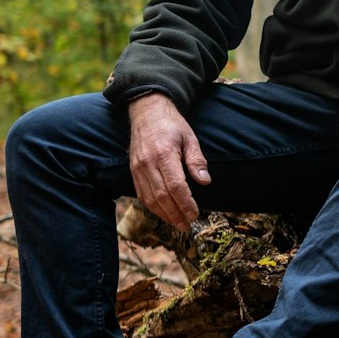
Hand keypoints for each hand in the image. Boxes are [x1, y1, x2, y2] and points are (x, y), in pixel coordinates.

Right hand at [127, 93, 209, 228]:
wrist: (146, 112)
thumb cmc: (172, 125)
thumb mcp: (190, 138)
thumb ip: (196, 161)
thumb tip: (205, 182)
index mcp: (164, 154)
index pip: (176, 186)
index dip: (186, 203)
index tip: (195, 214)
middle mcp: (148, 163)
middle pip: (162, 197)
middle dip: (176, 214)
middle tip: (188, 225)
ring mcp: (138, 168)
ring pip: (150, 199)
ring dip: (164, 215)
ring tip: (178, 224)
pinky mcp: (133, 171)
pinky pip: (141, 194)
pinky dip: (153, 207)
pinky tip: (164, 213)